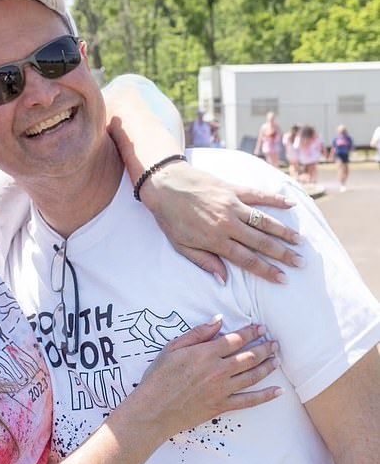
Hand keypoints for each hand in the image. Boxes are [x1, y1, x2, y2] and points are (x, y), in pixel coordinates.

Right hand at [136, 318, 280, 438]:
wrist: (154, 408)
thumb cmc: (159, 377)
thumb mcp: (172, 348)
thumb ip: (197, 333)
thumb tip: (218, 320)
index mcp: (205, 353)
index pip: (235, 339)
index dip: (250, 332)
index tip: (260, 327)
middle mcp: (218, 370)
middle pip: (248, 356)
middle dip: (264, 348)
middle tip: (274, 343)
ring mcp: (222, 389)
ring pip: (252, 375)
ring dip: (267, 366)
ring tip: (276, 359)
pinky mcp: (222, 405)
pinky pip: (250, 401)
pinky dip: (266, 396)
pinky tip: (278, 391)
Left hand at [140, 161, 302, 282]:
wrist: (163, 184)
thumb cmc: (169, 217)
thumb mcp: (181, 246)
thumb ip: (204, 262)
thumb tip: (223, 280)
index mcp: (215, 240)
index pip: (247, 260)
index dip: (266, 270)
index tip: (282, 279)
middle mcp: (227, 223)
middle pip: (261, 242)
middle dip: (282, 254)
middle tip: (300, 263)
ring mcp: (232, 204)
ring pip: (264, 221)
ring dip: (284, 231)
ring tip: (300, 241)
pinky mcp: (232, 188)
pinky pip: (258, 195)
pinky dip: (275, 199)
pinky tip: (290, 204)